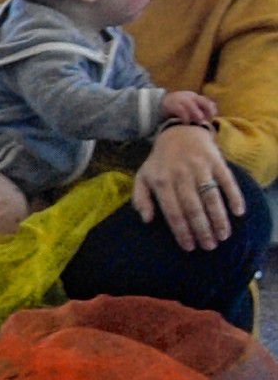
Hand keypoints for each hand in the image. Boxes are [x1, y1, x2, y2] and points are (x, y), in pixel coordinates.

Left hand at [133, 120, 246, 252]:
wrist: (179, 133)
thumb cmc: (160, 162)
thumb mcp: (142, 177)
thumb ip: (140, 199)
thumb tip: (145, 220)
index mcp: (161, 182)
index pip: (172, 212)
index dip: (181, 231)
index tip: (189, 247)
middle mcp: (181, 175)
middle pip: (193, 208)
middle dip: (201, 230)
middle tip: (209, 246)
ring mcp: (200, 168)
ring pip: (211, 197)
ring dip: (218, 218)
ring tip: (223, 236)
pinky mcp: (216, 161)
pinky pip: (227, 180)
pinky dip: (234, 196)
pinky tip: (238, 212)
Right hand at [161, 89, 219, 127]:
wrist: (158, 103)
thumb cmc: (176, 107)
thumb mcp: (188, 105)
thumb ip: (199, 108)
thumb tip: (212, 114)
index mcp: (194, 96)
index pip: (206, 101)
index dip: (211, 109)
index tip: (212, 117)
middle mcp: (189, 96)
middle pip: (202, 101)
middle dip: (207, 110)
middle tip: (207, 119)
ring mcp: (180, 100)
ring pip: (191, 105)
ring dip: (196, 114)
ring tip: (199, 122)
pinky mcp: (172, 105)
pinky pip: (180, 111)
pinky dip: (185, 117)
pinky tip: (186, 123)